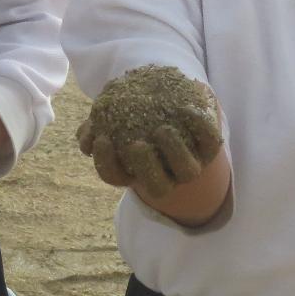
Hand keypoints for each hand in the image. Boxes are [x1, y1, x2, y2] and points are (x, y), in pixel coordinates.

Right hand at [75, 72, 223, 201]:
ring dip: (174, 152)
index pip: (117, 177)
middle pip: (158, 188)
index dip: (107, 164)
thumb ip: (99, 123)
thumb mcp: (116, 117)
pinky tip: (187, 108)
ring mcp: (191, 164)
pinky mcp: (210, 148)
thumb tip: (84, 132)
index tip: (102, 140)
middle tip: (136, 144)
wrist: (175, 107)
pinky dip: (200, 125)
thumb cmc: (138, 115)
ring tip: (162, 129)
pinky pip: (210, 142)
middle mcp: (166, 176)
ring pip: (187, 172)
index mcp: (136, 171)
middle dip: (145, 168)